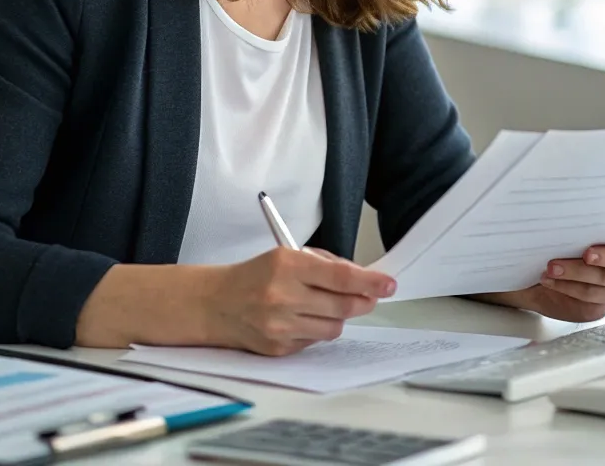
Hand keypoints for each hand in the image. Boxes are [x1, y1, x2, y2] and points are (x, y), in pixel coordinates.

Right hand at [201, 247, 395, 355]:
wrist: (216, 303)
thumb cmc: (257, 275)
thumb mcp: (289, 255)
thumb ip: (326, 265)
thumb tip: (363, 278)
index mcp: (287, 265)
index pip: (341, 276)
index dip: (370, 282)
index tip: (388, 284)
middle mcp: (283, 296)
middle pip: (343, 306)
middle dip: (363, 301)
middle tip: (370, 296)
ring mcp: (280, 325)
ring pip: (334, 328)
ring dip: (339, 317)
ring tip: (325, 305)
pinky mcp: (278, 348)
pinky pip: (315, 342)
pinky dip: (317, 330)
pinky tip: (302, 318)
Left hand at [478, 222, 604, 322]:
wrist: (541, 278)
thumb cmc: (559, 246)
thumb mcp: (567, 230)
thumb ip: (574, 221)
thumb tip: (554, 203)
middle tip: (586, 254)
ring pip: (602, 283)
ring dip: (575, 274)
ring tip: (552, 267)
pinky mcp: (598, 305)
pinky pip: (587, 298)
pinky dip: (565, 287)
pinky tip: (549, 280)